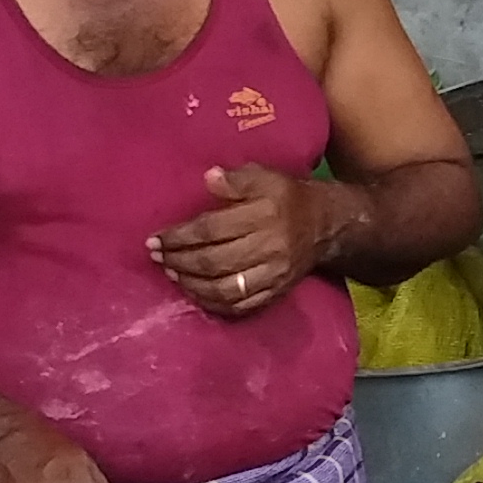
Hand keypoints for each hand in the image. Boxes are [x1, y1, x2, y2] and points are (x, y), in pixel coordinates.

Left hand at [153, 165, 334, 319]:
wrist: (327, 225)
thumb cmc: (288, 197)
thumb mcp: (265, 176)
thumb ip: (235, 179)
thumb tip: (208, 178)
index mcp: (265, 215)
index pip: (212, 230)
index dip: (179, 236)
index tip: (155, 239)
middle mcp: (270, 247)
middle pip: (214, 262)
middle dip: (179, 261)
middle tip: (158, 258)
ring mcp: (274, 274)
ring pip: (226, 289)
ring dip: (192, 285)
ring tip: (173, 274)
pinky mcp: (277, 292)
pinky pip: (241, 306)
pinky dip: (214, 304)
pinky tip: (196, 294)